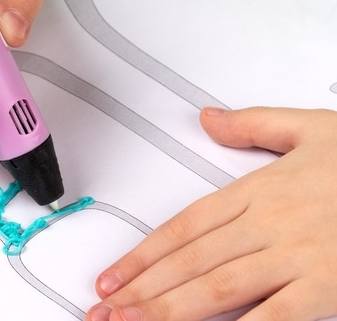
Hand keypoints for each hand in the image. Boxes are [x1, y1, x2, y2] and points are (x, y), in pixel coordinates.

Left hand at [86, 106, 336, 320]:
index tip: (114, 275)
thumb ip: (252, 124)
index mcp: (259, 189)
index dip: (144, 253)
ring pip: (219, 288)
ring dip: (170, 311)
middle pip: (191, 261)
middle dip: (143, 290)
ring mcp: (298, 256)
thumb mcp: (307, 128)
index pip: (185, 226)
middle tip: (104, 311)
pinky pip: (276, 317)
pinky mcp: (327, 285)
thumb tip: (208, 119)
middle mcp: (269, 223)